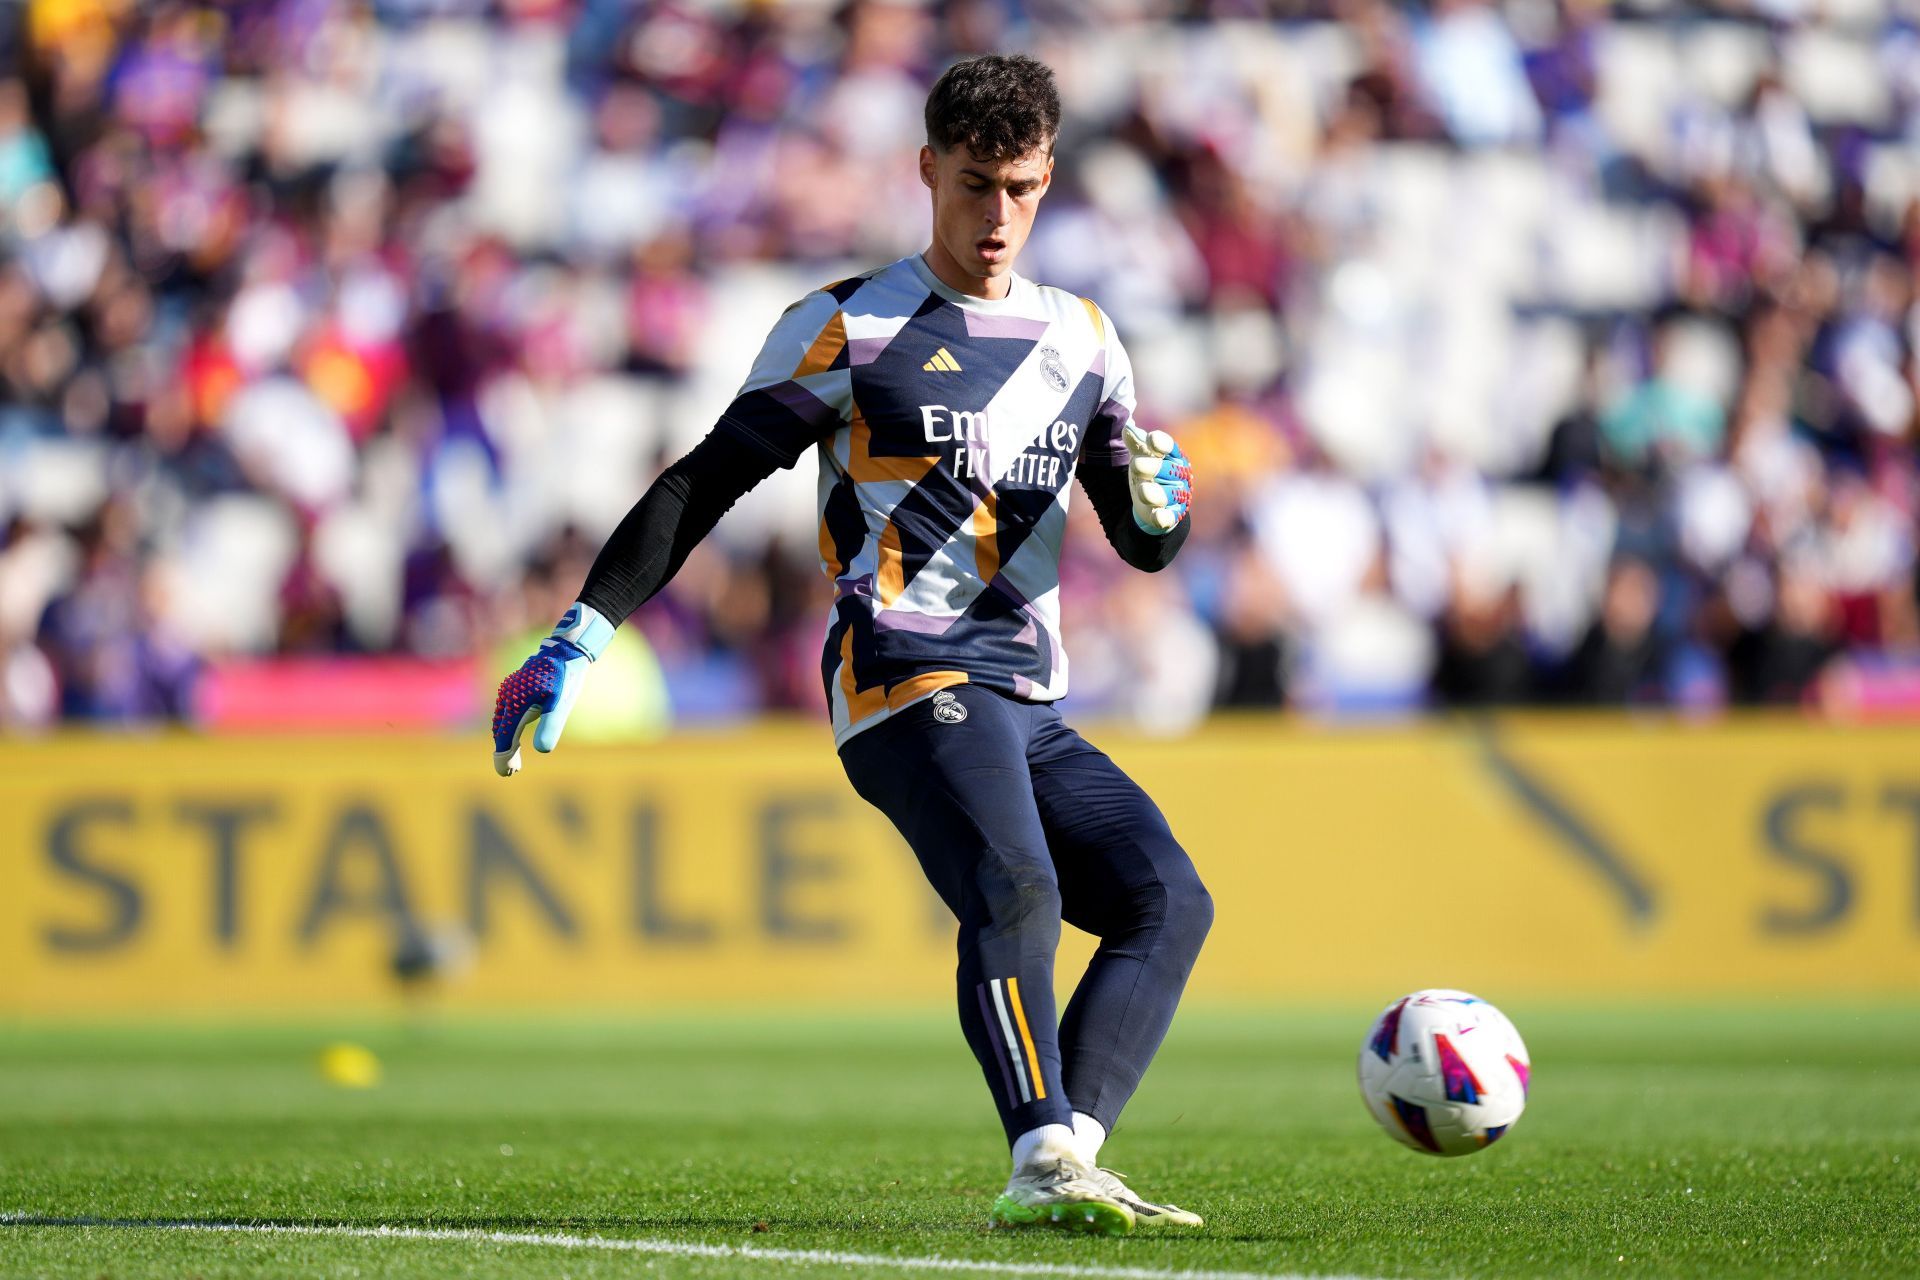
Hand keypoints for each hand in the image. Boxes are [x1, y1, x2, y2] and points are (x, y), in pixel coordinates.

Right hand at [491, 602, 614, 776]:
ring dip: (505, 739)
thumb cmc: (566, 677)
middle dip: (504, 751)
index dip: (504, 756)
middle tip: (511, 771)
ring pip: (501, 720)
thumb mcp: (561, 703)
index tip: (506, 772)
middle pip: (501, 730)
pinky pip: (505, 710)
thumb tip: (543, 750)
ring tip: (512, 757)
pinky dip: (507, 725)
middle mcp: (507, 697)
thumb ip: (551, 725)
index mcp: (516, 704)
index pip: (505, 736)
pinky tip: (514, 733)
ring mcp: (509, 690)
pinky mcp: (514, 687)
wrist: (565, 649)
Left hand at [1124, 425, 1191, 532]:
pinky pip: (1169, 517)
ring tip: (1143, 490)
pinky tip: (1157, 516)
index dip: (1161, 443)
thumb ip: (1136, 444)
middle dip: (1153, 467)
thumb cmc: (1149, 472)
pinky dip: (1164, 518)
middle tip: (1137, 465)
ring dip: (1155, 493)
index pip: (1170, 448)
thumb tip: (1127, 428)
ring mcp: (1176, 497)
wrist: (1153, 502)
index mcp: (1173, 457)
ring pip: (1168, 495)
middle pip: (1168, 470)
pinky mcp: (1171, 516)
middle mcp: (1179, 476)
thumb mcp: (1141, 456)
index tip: (1151, 439)